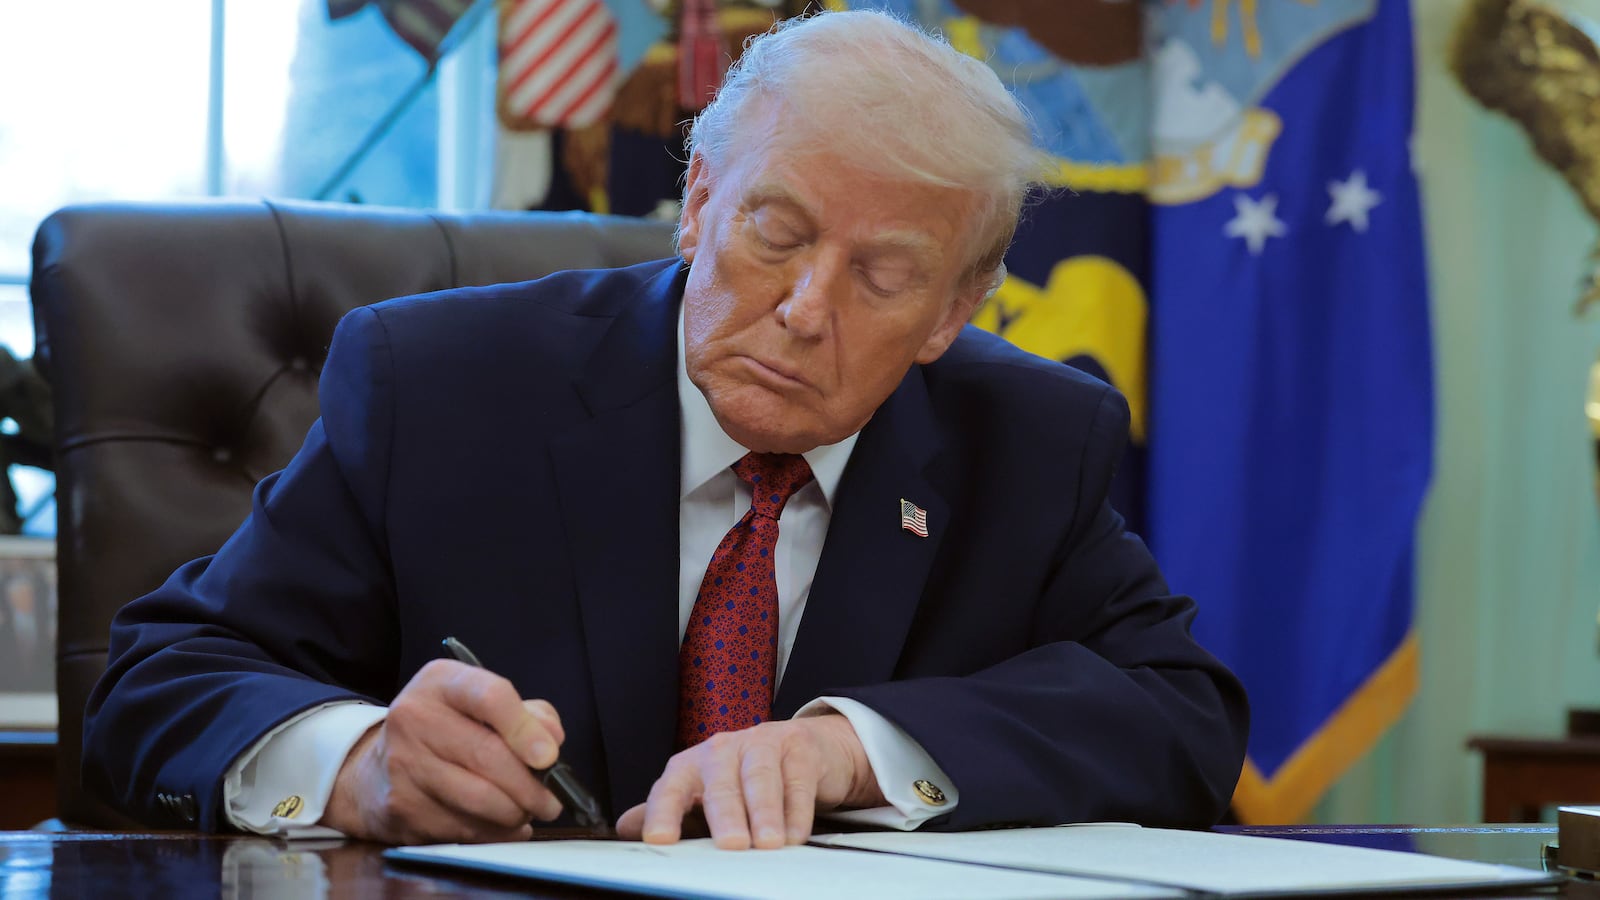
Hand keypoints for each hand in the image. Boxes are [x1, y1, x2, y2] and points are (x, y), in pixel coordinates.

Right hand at [323, 659, 566, 844]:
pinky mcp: (402, 808)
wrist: (378, 770)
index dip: (525, 729)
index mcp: (441, 683)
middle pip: (487, 755)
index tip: (550, 756)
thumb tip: (553, 741)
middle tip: (551, 800)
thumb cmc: (445, 731)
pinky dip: (493, 833)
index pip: (490, 696)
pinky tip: (498, 825)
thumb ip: (528, 714)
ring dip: (515, 813)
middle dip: (531, 786)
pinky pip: (463, 829)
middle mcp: (414, 718)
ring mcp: (404, 765)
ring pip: (479, 800)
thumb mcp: (481, 705)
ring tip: (526, 811)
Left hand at [615, 714, 885, 849]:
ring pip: (760, 777)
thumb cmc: (745, 776)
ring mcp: (763, 743)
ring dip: (765, 812)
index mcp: (692, 763)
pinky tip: (795, 835)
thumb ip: (672, 810)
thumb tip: (626, 829)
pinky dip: (797, 811)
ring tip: (767, 843)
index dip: (663, 811)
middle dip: (725, 813)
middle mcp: (724, 749)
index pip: (671, 786)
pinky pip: (797, 780)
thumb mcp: (705, 792)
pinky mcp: (799, 748)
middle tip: (730, 845)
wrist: (802, 747)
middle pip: (720, 780)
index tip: (658, 838)